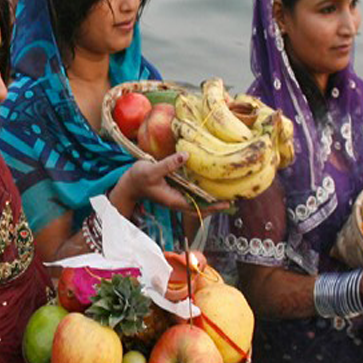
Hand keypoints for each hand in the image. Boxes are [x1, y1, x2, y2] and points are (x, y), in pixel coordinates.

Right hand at [112, 152, 229, 215]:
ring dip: (211, 196)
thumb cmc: (138, 178)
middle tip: (234, 196)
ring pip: (198, 199)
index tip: (227, 203)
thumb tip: (187, 155)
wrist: (128, 182)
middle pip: (202, 206)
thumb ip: (169, 164)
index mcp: (174, 199)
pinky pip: (193, 191)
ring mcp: (177, 195)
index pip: (198, 208)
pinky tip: (210, 180)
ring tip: (227, 189)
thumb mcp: (152, 170)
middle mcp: (178, 199)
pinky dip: (203, 189)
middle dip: (217, 203)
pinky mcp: (176, 188)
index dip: (213, 207)